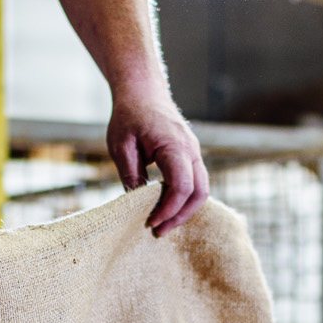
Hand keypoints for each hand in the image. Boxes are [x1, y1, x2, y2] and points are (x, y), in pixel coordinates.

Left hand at [108, 88, 207, 236]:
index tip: (150, 222)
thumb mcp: (120, 146)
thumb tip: (137, 204)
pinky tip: (166, 208)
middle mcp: (191, 150)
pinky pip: (196, 182)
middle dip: (180, 216)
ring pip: (202, 190)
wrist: (142, 90)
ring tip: (162, 224)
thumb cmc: (129, 115)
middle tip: (158, 231)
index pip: (181, 186)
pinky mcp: (191, 155)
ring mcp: (195, 152)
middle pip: (200, 193)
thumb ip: (130, 174)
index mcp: (174, 146)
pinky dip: (184, 199)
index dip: (168, 209)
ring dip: (184, 210)